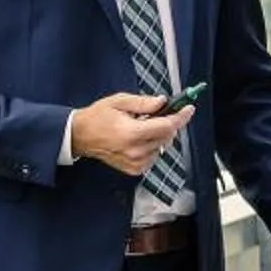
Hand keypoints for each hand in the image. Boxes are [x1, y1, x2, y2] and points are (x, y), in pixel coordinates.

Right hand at [67, 90, 191, 177]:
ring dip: (158, 135)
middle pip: (167, 136)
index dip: (180, 116)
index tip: (188, 109)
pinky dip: (152, 146)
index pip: (167, 126)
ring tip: (141, 127)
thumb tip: (163, 102)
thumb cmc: (98, 117)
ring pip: (162, 146)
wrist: (81, 136)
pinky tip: (138, 139)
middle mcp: (135, 150)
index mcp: (132, 133)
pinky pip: (154, 155)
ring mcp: (135, 162)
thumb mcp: (120, 101)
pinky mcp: (135, 169)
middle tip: (156, 113)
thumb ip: (144, 102)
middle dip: (167, 123)